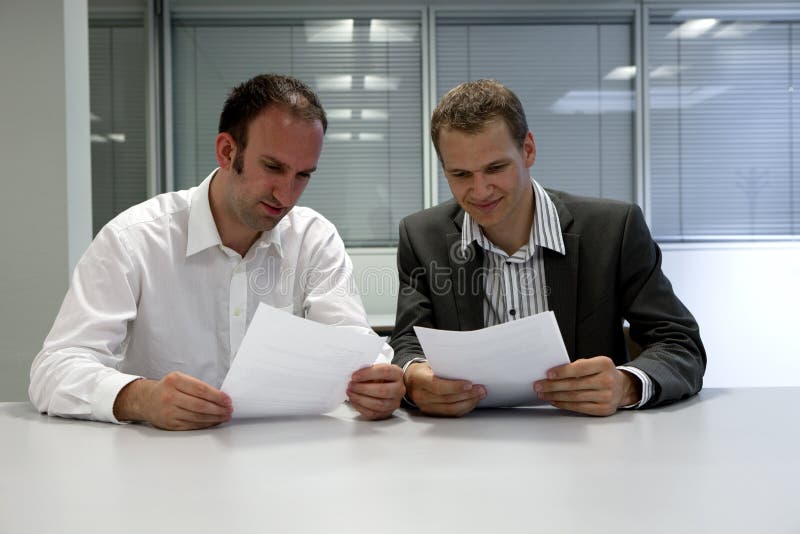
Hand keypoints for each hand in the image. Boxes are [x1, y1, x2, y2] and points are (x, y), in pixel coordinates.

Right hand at [113, 371, 232, 429]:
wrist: (145, 400)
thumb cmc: (167, 388)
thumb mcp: (179, 379)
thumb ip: (196, 386)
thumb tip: (221, 397)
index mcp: (174, 381)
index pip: (201, 389)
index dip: (217, 396)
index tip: (228, 400)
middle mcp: (170, 396)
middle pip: (200, 405)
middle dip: (219, 409)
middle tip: (229, 410)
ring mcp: (169, 412)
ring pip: (197, 417)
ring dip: (214, 418)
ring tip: (225, 416)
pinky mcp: (169, 424)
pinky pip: (192, 425)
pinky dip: (205, 424)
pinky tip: (213, 422)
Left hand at [347, 363, 404, 419]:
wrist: (389, 386)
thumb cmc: (380, 376)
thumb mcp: (377, 368)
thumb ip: (368, 370)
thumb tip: (354, 375)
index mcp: (397, 374)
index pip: (384, 372)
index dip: (368, 374)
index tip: (354, 376)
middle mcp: (399, 389)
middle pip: (382, 390)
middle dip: (363, 388)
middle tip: (351, 385)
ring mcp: (394, 403)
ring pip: (378, 404)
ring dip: (360, 398)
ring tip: (350, 392)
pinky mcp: (386, 413)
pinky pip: (373, 413)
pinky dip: (360, 407)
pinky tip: (353, 400)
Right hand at [404, 361, 485, 416]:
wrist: (411, 380)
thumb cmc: (424, 370)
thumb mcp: (430, 363)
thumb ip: (444, 367)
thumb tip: (467, 369)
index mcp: (419, 380)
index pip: (438, 386)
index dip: (455, 387)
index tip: (470, 383)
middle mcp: (421, 396)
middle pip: (447, 399)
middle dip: (467, 394)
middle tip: (481, 388)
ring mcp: (426, 407)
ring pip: (451, 409)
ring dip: (469, 402)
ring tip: (480, 394)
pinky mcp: (433, 413)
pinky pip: (452, 414)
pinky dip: (465, 407)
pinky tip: (472, 401)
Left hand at [533, 356, 640, 415]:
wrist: (622, 387)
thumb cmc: (603, 373)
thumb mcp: (595, 363)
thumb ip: (578, 366)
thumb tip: (553, 374)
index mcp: (604, 364)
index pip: (579, 368)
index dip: (562, 371)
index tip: (548, 374)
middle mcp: (607, 380)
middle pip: (574, 385)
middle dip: (553, 386)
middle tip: (539, 385)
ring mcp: (607, 397)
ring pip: (575, 397)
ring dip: (555, 396)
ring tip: (543, 394)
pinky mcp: (603, 409)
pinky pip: (579, 408)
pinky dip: (564, 404)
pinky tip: (555, 401)